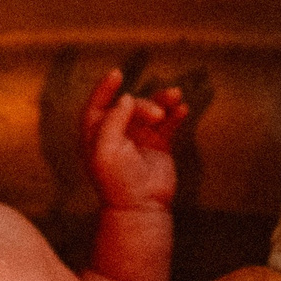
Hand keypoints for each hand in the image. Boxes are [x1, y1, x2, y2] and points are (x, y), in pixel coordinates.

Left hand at [82, 69, 186, 210]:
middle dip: (144, 104)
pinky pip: (169, 124)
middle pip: (130, 105)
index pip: (97, 105)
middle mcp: (117, 133)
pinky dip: (175, 114)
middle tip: (155, 116)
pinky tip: (183, 109)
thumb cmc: (117, 180)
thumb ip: (113, 119)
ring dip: (163, 100)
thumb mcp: (106, 148)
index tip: (117, 73)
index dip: (105, 88)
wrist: (140, 206)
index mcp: (97, 134)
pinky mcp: (159, 145)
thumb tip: (126, 98)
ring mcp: (139, 138)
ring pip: (152, 110)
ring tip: (176, 95)